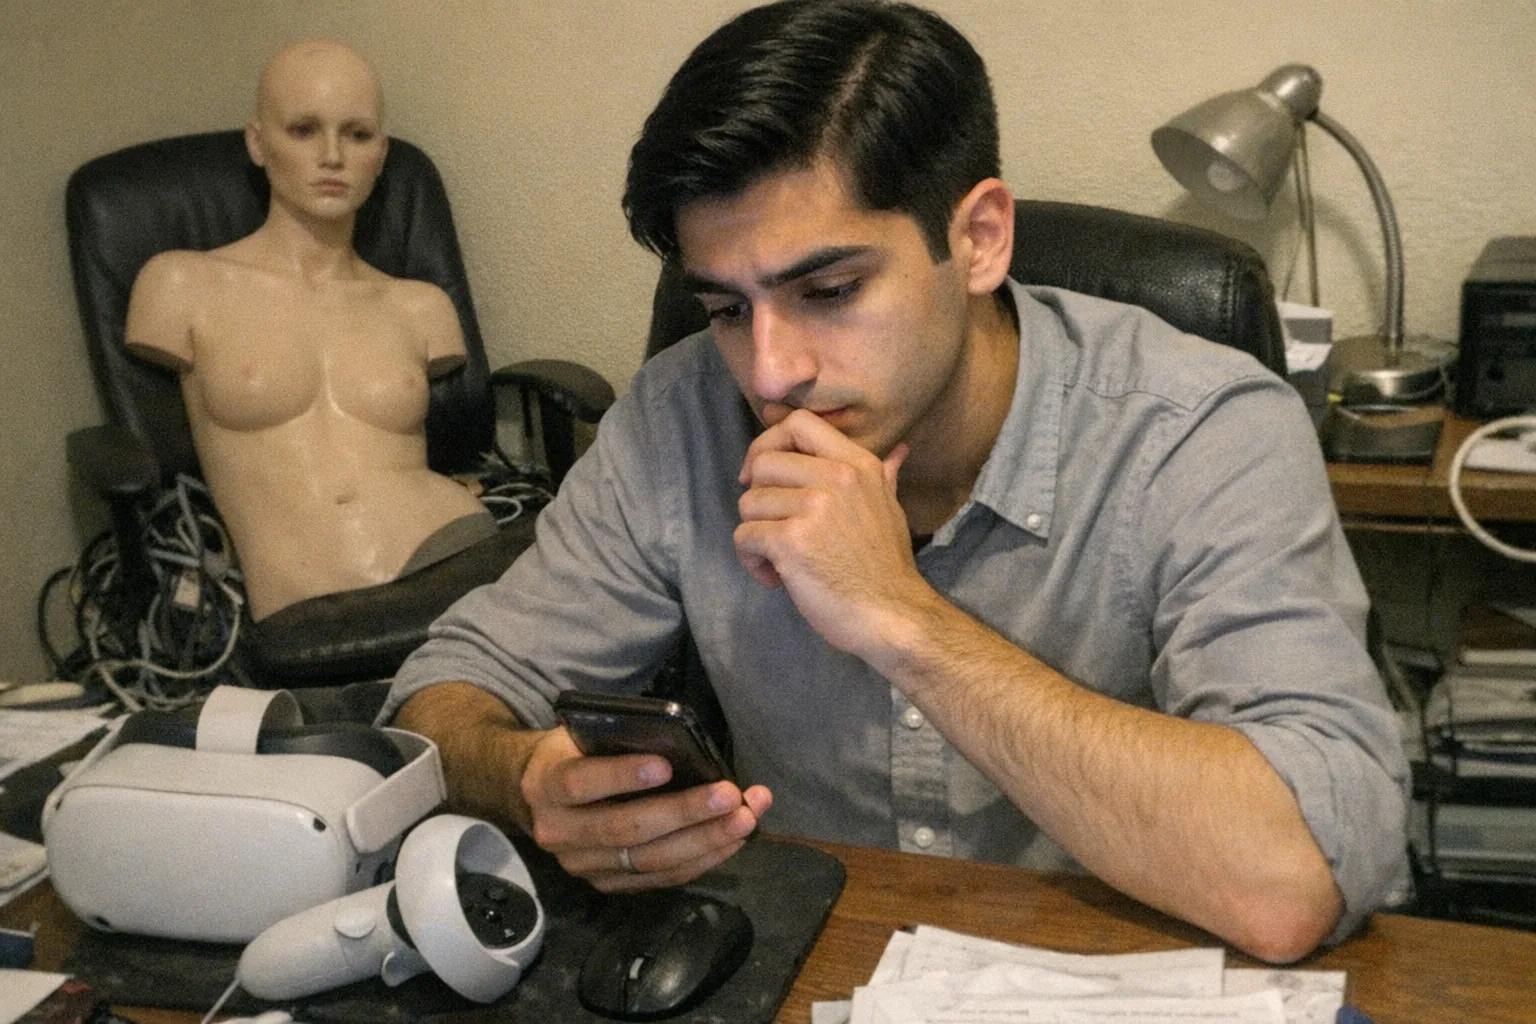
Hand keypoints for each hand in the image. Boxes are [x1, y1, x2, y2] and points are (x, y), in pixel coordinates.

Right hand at [519, 727, 772, 891]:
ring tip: (746, 818)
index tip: (666, 766)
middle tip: (730, 796)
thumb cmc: (576, 752)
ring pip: (648, 860)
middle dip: (684, 813)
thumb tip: (681, 741)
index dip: (621, 776)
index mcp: (545, 785)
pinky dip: (701, 859)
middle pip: (625, 829)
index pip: (580, 783)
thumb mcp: (582, 734)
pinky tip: (733, 840)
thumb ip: (616, 739)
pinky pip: (659, 878)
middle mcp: (558, 832)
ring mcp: (582, 866)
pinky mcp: (607, 884)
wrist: (542, 797)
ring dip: (705, 841)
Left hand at [735, 409, 928, 655]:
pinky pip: (744, 536)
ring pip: (748, 503)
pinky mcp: (790, 541)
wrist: (892, 615)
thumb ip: (883, 476)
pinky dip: (752, 561)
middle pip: (763, 464)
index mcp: (857, 464)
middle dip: (758, 499)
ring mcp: (812, 508)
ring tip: (780, 560)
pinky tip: (775, 577)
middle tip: (775, 528)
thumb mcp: (890, 509)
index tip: (766, 475)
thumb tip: (898, 451)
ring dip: (756, 535)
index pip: (798, 423)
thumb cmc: (887, 567)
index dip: (770, 443)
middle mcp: (835, 478)